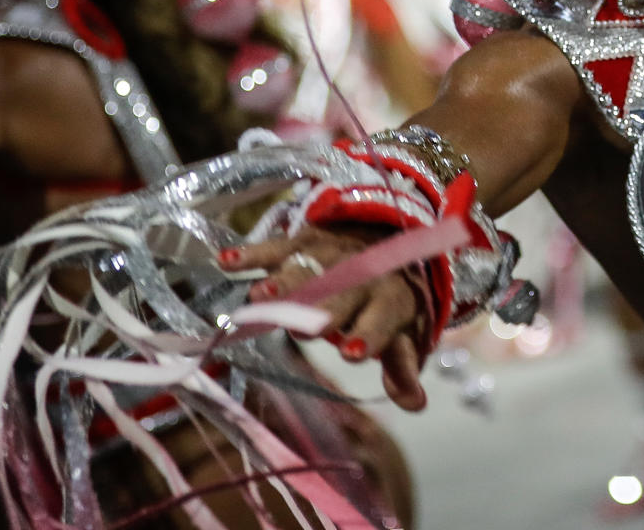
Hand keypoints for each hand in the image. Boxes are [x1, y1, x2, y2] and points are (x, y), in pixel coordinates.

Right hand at [223, 230, 429, 411]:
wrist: (382, 239)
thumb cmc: (387, 302)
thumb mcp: (402, 332)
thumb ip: (401, 369)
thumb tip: (416, 405)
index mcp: (387, 302)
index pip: (380, 321)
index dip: (368, 337)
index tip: (352, 355)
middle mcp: (359, 277)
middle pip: (340, 296)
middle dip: (322, 311)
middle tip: (305, 329)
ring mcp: (328, 257)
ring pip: (304, 271)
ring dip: (283, 283)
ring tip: (260, 296)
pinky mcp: (301, 243)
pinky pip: (274, 247)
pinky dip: (250, 254)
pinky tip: (226, 262)